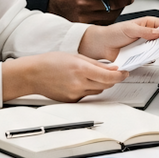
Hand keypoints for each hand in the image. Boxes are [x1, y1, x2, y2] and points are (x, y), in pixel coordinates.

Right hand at [1, 51, 128, 102]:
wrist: (33, 74)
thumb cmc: (51, 62)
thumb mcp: (76, 56)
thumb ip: (96, 63)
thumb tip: (112, 67)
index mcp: (81, 69)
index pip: (109, 76)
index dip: (120, 75)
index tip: (124, 73)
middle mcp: (79, 83)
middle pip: (106, 85)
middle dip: (112, 79)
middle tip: (115, 72)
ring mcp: (75, 94)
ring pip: (98, 91)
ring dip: (101, 84)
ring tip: (93, 75)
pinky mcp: (71, 100)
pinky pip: (87, 96)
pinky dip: (89, 89)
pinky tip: (81, 82)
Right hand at [47, 0, 136, 23]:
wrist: (59, 6)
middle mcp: (85, 4)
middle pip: (112, 4)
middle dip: (125, 1)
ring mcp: (85, 16)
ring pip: (110, 15)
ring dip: (120, 9)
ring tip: (123, 4)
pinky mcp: (86, 25)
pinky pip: (105, 23)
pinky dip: (112, 18)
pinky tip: (114, 13)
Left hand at [79, 16, 158, 61]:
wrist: (100, 46)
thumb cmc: (112, 33)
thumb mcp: (130, 29)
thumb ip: (145, 32)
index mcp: (147, 24)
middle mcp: (147, 35)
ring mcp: (144, 46)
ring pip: (157, 48)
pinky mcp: (140, 56)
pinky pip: (149, 58)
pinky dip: (150, 58)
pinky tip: (151, 58)